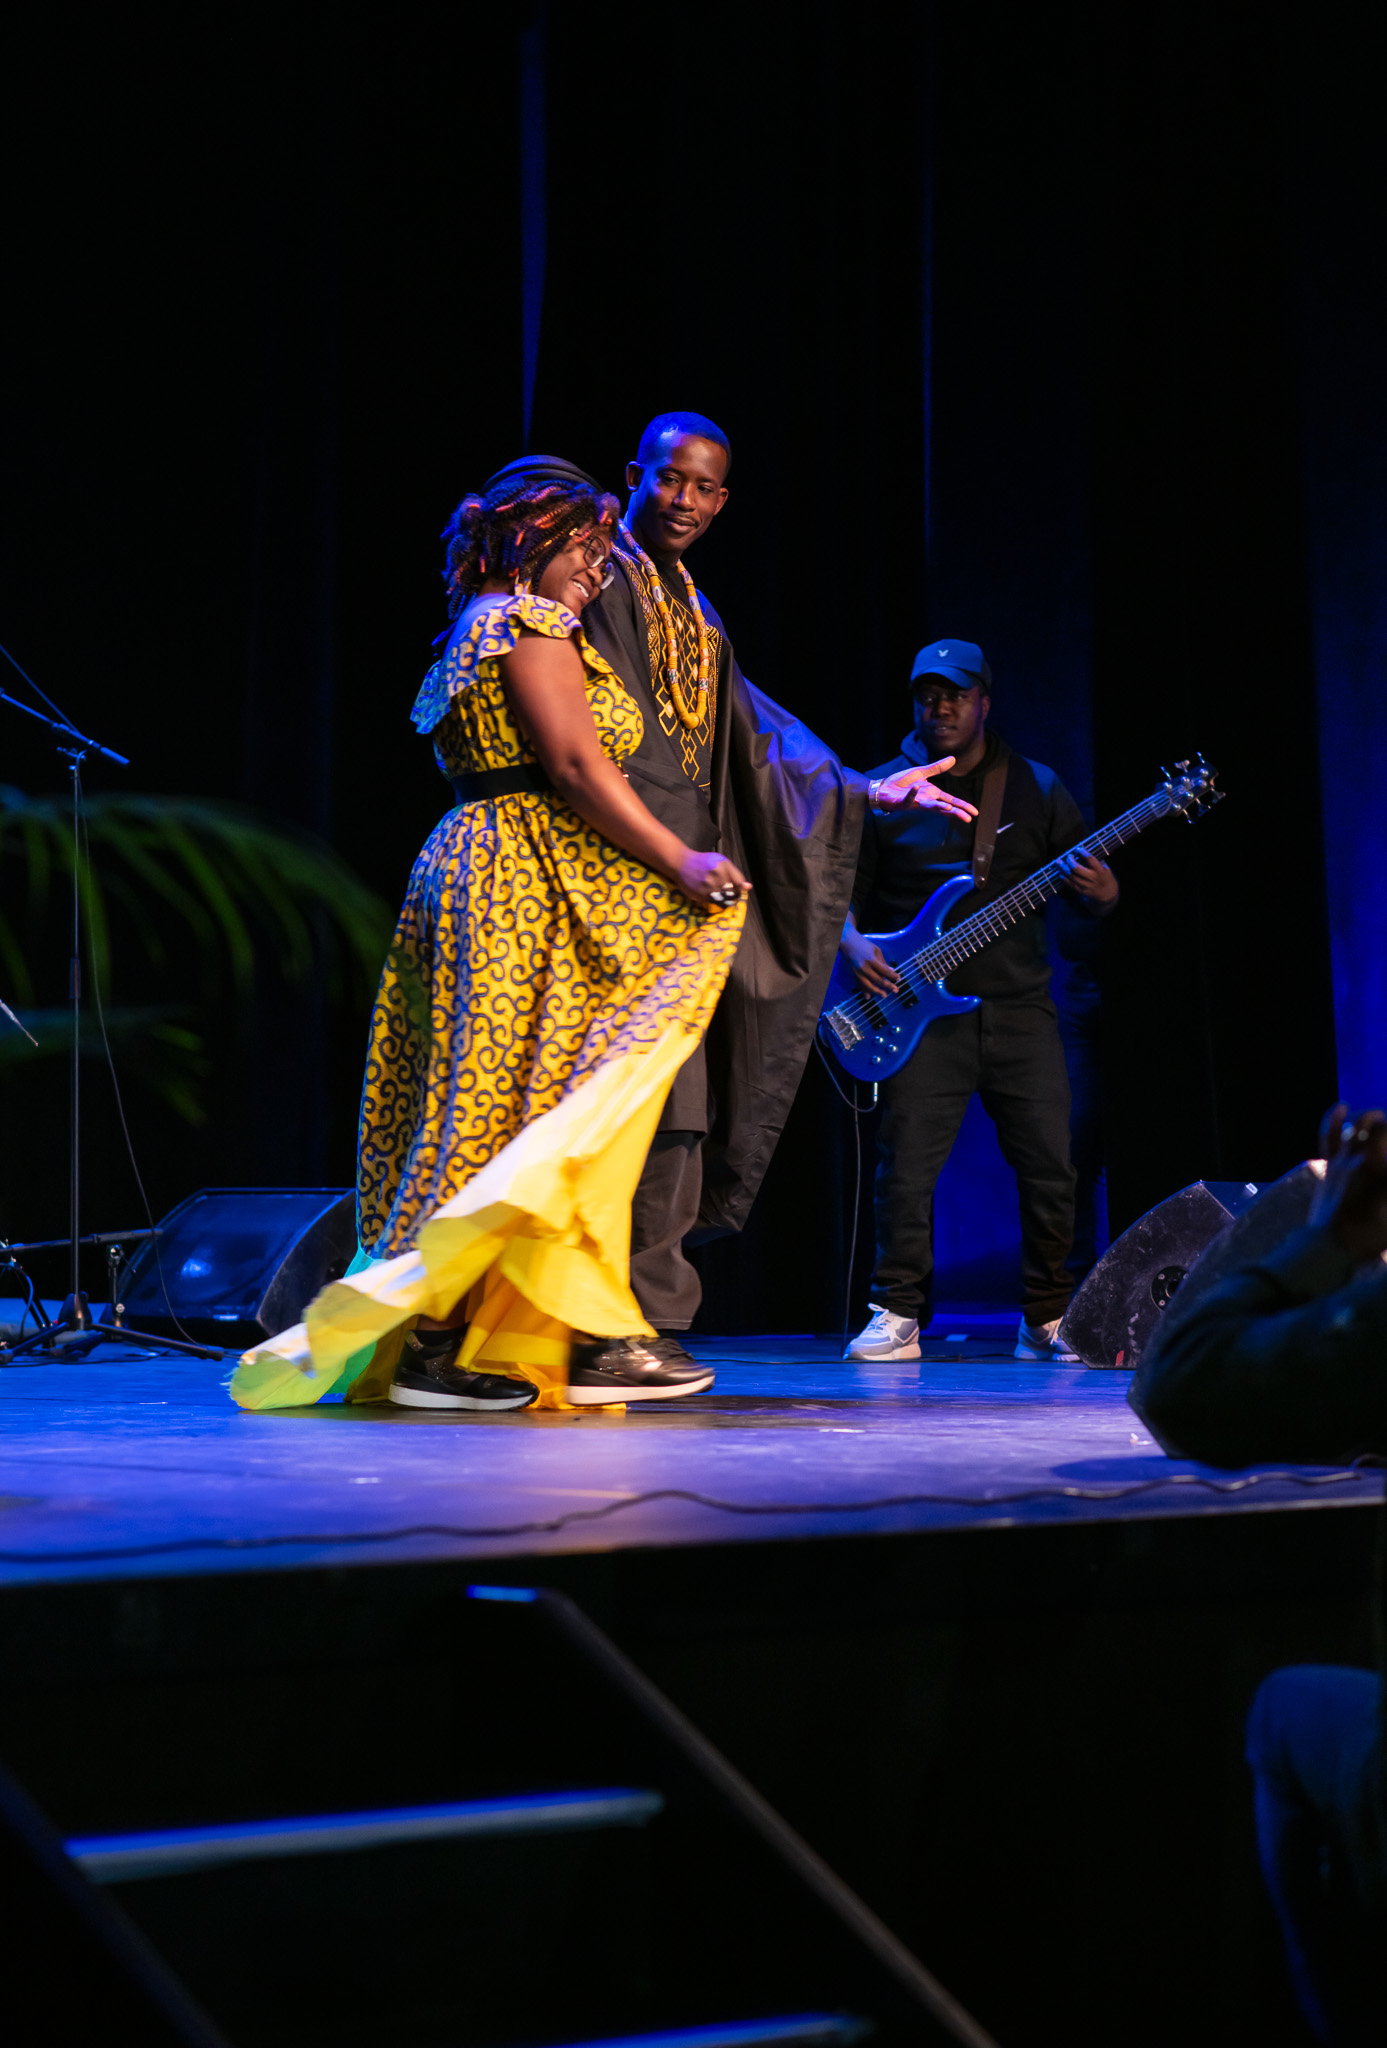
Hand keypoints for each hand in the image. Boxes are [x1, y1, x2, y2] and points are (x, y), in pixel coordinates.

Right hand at [676, 849, 750, 909]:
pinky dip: (710, 898)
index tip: (734, 886)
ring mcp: (707, 887)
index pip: (738, 884)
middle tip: (721, 887)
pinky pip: (711, 902)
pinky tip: (705, 889)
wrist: (681, 863)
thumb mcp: (721, 862)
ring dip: (720, 896)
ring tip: (712, 887)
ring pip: (722, 899)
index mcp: (723, 866)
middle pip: (731, 893)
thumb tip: (748, 887)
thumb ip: (736, 875)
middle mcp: (715, 876)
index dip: (738, 887)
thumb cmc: (704, 862)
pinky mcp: (699, 895)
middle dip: (729, 892)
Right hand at [840, 928, 899, 998]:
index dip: (892, 976)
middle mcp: (864, 968)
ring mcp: (857, 972)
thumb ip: (883, 962)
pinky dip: (864, 991)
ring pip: (868, 985)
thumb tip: (891, 971)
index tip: (899, 978)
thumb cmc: (863, 944)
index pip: (884, 971)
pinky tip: (868, 996)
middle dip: (888, 986)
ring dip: (877, 991)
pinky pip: (859, 985)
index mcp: (871, 960)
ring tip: (884, 995)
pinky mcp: (852, 974)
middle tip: (896, 990)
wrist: (847, 942)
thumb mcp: (876, 950)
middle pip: (877, 980)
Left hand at [870, 759, 977, 820]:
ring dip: (938, 807)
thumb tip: (953, 759)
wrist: (883, 788)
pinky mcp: (903, 802)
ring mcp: (916, 803)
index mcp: (932, 794)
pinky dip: (912, 794)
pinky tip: (917, 788)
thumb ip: (937, 768)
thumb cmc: (901, 783)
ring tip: (950, 809)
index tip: (974, 813)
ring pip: (930, 807)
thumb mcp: (921, 773)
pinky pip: (909, 798)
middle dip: (956, 813)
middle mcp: (926, 800)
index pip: (951, 801)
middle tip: (967, 819)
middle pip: (944, 808)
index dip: (963, 806)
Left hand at [1061, 851, 1118, 905]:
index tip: (1078, 849)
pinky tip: (1061, 873)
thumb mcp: (1106, 868)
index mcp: (1100, 870)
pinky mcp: (1081, 891)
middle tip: (1068, 856)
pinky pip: (1070, 883)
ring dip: (1063, 868)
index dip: (1082, 852)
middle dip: (1069, 860)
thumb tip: (1083, 853)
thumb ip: (1096, 862)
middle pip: (1076, 868)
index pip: (1090, 859)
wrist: (1107, 895)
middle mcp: (1092, 878)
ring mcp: (1086, 885)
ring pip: (1071, 876)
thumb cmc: (1106, 878)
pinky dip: (1064, 877)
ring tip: (1060, 863)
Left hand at [1310, 1105, 1386, 1264]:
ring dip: (1374, 1117)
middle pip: (1384, 1130)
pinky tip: (1341, 1106)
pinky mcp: (1330, 1164)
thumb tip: (1386, 1174)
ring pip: (1362, 1125)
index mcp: (1382, 1171)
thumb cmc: (1368, 1235)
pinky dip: (1334, 1118)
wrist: (1328, 1245)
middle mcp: (1368, 1158)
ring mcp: (1346, 1158)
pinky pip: (1330, 1136)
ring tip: (1380, 1117)